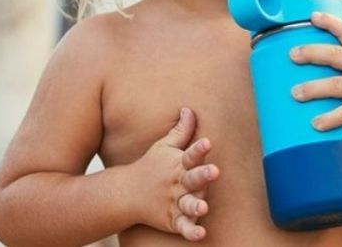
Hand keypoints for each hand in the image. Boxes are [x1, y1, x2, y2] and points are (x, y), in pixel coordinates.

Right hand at [131, 107, 219, 240]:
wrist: (127, 193)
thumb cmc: (151, 165)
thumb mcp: (163, 146)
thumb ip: (181, 131)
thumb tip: (189, 109)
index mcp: (177, 164)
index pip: (190, 154)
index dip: (199, 149)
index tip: (208, 142)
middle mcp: (177, 183)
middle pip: (191, 178)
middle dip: (203, 175)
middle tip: (215, 171)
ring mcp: (174, 202)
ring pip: (187, 204)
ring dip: (195, 206)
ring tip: (204, 207)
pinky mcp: (172, 220)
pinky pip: (183, 227)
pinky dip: (191, 231)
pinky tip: (201, 233)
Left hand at [289, 12, 341, 139]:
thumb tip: (315, 52)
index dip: (330, 22)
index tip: (312, 16)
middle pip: (335, 55)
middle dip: (311, 53)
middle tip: (292, 55)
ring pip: (335, 85)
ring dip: (312, 89)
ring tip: (295, 93)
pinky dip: (329, 119)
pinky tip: (315, 124)